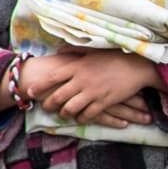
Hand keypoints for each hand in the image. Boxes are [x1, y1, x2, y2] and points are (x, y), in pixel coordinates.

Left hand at [32, 49, 160, 124]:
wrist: (137, 66)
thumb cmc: (114, 57)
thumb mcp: (92, 51)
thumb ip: (74, 51)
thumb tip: (59, 50)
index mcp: (77, 67)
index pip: (52, 77)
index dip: (40, 85)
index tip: (30, 91)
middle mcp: (82, 80)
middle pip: (58, 96)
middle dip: (48, 104)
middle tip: (45, 107)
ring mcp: (93, 92)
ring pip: (70, 108)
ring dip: (64, 114)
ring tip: (63, 114)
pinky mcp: (104, 102)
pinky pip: (88, 115)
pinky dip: (81, 118)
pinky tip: (80, 118)